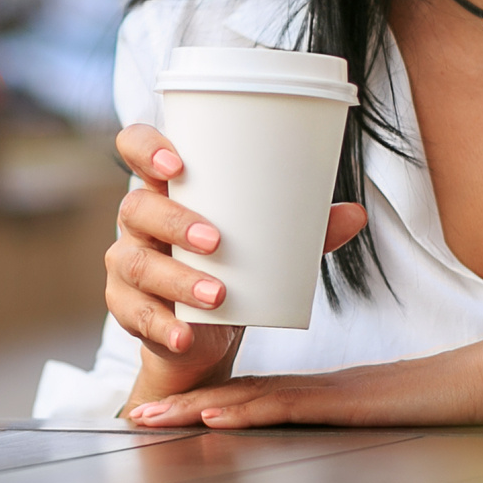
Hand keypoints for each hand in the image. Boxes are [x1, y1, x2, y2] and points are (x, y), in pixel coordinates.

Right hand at [106, 123, 367, 415]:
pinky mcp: (127, 309)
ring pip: (137, 264)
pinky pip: (134, 315)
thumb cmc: (228, 268)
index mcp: (166, 190)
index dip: (147, 149)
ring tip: (218, 295)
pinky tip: (184, 334)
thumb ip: (305, 231)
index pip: (136, 148)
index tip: (177, 164)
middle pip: (137, 209)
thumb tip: (356, 214)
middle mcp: (138, 223)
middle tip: (217, 241)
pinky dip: (162, 326)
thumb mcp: (265, 245)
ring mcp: (127, 266)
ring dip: (177, 279)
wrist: (202, 335)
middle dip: (175, 222)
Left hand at [126, 329, 482, 429]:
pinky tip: (211, 416)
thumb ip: (383, 420)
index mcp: (334, 391)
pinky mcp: (349, 402)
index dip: (214, 400)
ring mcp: (335, 392)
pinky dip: (243, 410)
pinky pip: (286, 404)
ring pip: (251, 396)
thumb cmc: (469, 397)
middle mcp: (325, 387)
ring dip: (196, 408)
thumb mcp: (411, 413)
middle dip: (186, 403)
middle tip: (134, 413)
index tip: (173, 411)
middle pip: (242, 392)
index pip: (262, 394)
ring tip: (148, 417)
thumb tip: (371, 428)